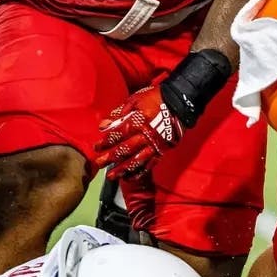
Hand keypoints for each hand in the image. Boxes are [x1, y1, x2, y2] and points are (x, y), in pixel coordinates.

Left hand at [95, 50, 231, 177]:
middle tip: (99, 164)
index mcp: (139, 121)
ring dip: (123, 169)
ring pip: (137, 161)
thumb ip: (119, 114)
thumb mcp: (135, 100)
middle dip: (110, 158)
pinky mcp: (162, 150)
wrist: (180, 103)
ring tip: (112, 176)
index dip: (106, 142)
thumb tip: (103, 125)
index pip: (118, 135)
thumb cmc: (155, 98)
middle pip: (126, 150)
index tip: (96, 147)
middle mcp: (147, 135)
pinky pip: (150, 165)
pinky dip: (139, 172)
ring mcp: (155, 145)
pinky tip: (129, 177)